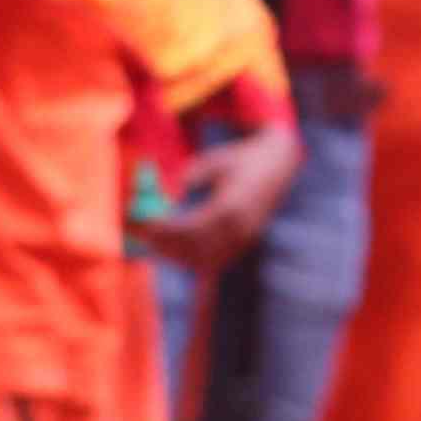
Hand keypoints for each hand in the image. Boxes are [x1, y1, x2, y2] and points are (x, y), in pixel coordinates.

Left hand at [133, 125, 306, 283]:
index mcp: (231, 207)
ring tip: (153, 244)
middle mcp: (238, 229)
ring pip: (204, 260)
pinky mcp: (244, 244)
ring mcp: (243, 239)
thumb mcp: (215, 160)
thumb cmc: (243, 159)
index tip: (145, 224)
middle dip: (165, 245)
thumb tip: (169, 192)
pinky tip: (175, 251)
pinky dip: (192, 259)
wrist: (279, 165)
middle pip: (194, 248)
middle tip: (141, 238)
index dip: (165, 229)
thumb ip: (193, 176)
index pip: (191, 227)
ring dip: (176, 255)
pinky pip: (215, 260)